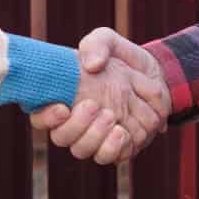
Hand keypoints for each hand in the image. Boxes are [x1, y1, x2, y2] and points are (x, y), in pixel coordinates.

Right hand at [30, 28, 170, 164]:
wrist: (157, 76)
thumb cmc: (123, 59)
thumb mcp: (108, 40)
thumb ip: (97, 44)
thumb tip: (91, 66)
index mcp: (64, 98)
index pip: (41, 116)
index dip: (46, 117)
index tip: (62, 107)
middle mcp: (75, 122)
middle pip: (62, 138)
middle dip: (76, 126)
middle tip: (94, 106)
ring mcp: (96, 136)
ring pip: (83, 151)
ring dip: (95, 137)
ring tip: (111, 117)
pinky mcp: (118, 147)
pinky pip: (110, 158)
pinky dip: (114, 147)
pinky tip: (122, 131)